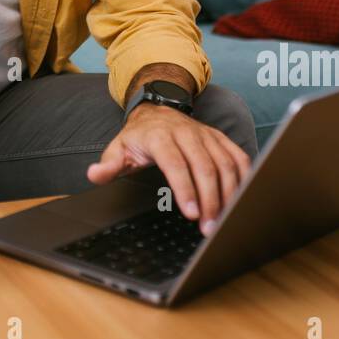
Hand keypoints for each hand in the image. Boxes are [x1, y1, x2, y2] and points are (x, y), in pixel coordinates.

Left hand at [87, 103, 251, 235]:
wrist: (157, 110)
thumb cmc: (140, 136)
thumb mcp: (119, 148)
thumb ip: (109, 165)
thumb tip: (94, 175)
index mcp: (161, 136)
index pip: (176, 164)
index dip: (185, 189)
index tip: (191, 214)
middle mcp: (187, 133)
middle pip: (205, 167)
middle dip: (210, 200)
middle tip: (210, 228)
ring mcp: (207, 135)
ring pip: (225, 164)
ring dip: (229, 194)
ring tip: (225, 221)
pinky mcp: (220, 138)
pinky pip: (238, 157)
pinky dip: (245, 177)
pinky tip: (243, 199)